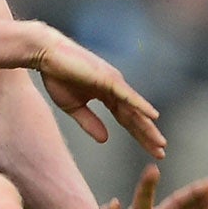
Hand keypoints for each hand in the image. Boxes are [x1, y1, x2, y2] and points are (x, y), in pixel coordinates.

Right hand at [31, 26, 165, 157]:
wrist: (46, 54)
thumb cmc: (57, 76)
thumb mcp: (74, 107)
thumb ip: (90, 122)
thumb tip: (105, 140)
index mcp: (107, 95)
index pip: (127, 119)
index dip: (139, 136)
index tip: (151, 151)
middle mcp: (115, 88)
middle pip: (135, 116)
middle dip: (148, 136)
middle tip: (161, 153)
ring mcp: (113, 82)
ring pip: (134, 109)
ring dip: (148, 127)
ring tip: (160, 143)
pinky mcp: (108, 78)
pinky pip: (127, 95)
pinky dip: (141, 105)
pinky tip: (153, 116)